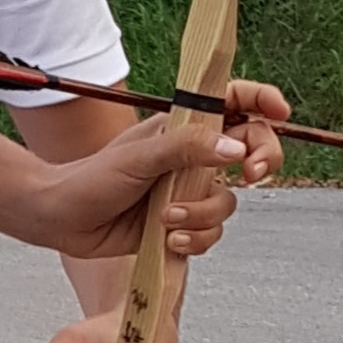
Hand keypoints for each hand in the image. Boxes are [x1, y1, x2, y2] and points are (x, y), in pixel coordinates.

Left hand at [44, 86, 287, 260]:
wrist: (63, 220)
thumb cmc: (92, 178)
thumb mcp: (140, 157)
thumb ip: (189, 148)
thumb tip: (235, 148)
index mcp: (184, 127)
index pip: (236, 103)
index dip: (263, 102)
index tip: (280, 112)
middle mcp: (193, 156)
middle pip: (251, 151)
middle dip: (260, 162)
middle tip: (252, 174)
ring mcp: (189, 191)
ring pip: (229, 201)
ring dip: (204, 214)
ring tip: (167, 219)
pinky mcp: (182, 224)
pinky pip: (212, 232)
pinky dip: (195, 239)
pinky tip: (168, 240)